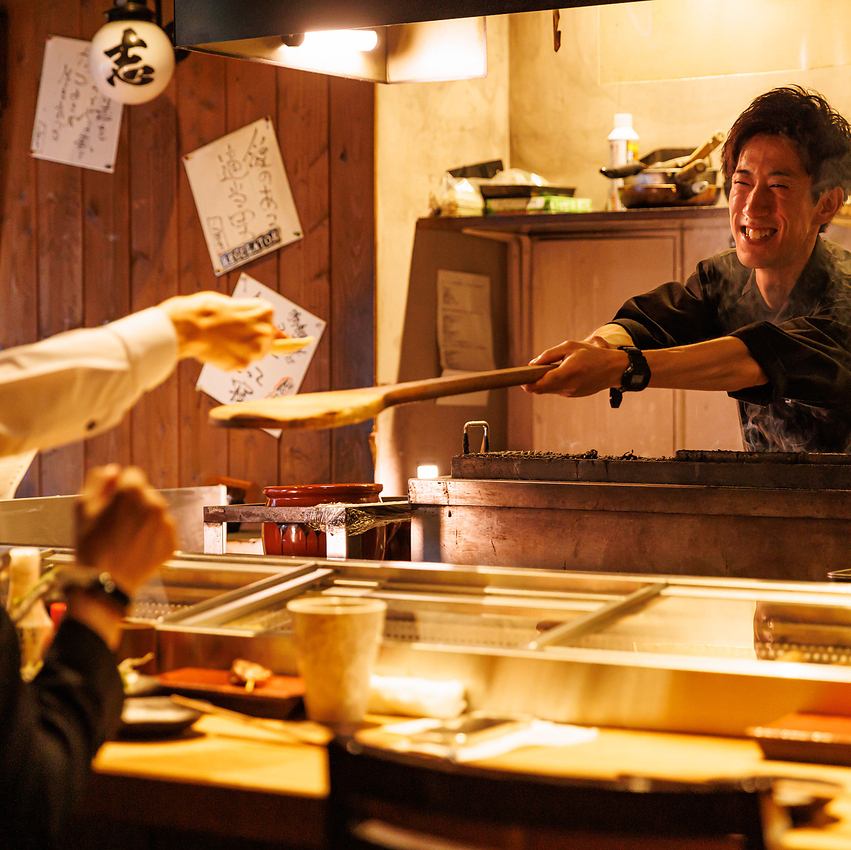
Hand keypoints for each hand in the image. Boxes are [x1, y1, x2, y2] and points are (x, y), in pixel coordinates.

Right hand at [75, 464, 175, 596]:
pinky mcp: (172, 542)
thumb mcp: (82, 506)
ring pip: (155, 512)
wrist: (104, 582)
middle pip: (145, 494)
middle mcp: (156, 503)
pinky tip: (136, 548)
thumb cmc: (90, 544)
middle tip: (115, 524)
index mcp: (134, 491)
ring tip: (125, 538)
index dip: (119, 488)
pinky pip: (163, 531)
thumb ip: (98, 480)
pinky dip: (152, 537)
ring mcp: (167, 524)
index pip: (132, 475)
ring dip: (144, 519)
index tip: (110, 503)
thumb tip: (115, 470)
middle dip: (133, 503)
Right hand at [159, 291, 278, 369]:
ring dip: (240, 350)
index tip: (237, 322)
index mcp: (265, 311)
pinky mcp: (243, 364)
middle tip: (228, 332)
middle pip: (265, 341)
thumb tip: (284, 338)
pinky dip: (229, 359)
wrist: (186, 326)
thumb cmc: (206, 311)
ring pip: (253, 354)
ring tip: (221, 339)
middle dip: (249, 338)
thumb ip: (254, 318)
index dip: (250, 322)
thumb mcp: (232, 304)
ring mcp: (255, 349)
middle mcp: (266, 331)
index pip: (268, 322)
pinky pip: (239, 363)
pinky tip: (216, 349)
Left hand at [523, 339, 626, 396]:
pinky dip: (555, 383)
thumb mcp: (570, 347)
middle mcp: (568, 387)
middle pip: (542, 390)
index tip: (522, 380)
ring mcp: (571, 393)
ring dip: (546, 382)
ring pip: (550, 390)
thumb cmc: (592, 355)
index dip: (528, 384)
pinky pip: (558, 390)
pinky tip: (563, 373)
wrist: (613, 369)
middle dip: (534, 382)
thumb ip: (549, 355)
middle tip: (532, 372)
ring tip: (553, 369)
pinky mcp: (573, 395)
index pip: (541, 384)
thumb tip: (532, 364)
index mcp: (567, 373)